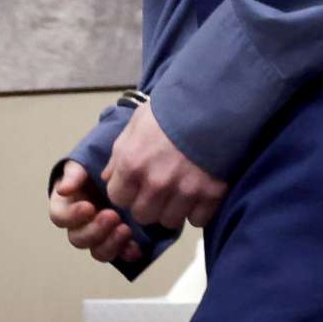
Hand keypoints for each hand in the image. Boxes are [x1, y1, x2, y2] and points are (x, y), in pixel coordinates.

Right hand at [48, 162, 143, 267]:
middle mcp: (80, 227)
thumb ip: (74, 175)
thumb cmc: (95, 170)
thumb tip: (64, 189)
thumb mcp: (83, 166)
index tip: (89, 207)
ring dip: (111, 244)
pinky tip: (136, 248)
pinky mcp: (117, 242)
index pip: (60, 218)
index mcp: (66, 208)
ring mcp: (99, 237)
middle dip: (96, 230)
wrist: (121, 175)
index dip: (72, 216)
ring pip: (98, 251)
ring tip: (125, 230)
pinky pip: (120, 255)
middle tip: (112, 216)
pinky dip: (127, 253)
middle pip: (79, 239)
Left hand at [102, 103, 226, 231]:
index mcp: (131, 163)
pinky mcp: (210, 194)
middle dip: (148, 204)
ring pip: (169, 221)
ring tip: (180, 192)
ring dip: (173, 210)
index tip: (137, 184)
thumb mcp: (137, 123)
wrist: (214, 101)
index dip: (126, 192)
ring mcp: (184, 191)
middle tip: (159, 190)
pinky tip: (199, 194)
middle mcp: (155, 183)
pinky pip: (197, 220)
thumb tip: (108, 178)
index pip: (118, 198)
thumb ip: (120, 153)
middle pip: (143, 215)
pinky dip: (198, 211)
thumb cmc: (171, 108)